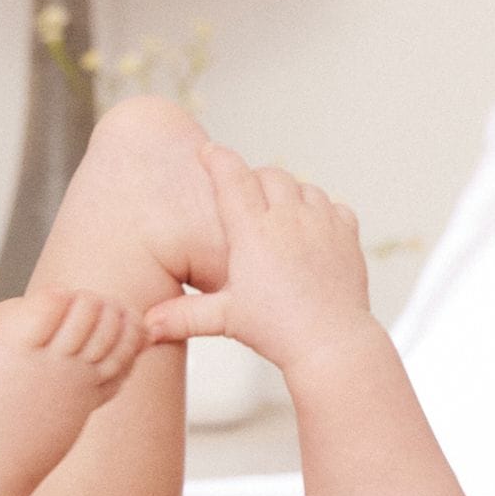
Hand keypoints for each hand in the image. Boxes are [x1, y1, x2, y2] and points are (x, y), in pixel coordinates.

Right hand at [140, 144, 372, 379]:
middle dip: (253, 179)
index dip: (217, 159)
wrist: (332, 343)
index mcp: (254, 231)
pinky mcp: (348, 236)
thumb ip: (184, 316)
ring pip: (304, 187)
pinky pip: (335, 206)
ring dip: (289, 193)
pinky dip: (322, 210)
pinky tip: (312, 228)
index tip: (208, 152)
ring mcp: (322, 224)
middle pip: (270, 175)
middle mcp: (289, 219)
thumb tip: (146, 326)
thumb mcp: (225, 319)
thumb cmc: (278, 331)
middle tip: (244, 196)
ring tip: (277, 212)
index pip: (232, 177)